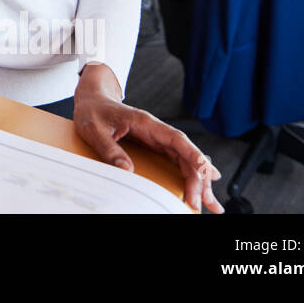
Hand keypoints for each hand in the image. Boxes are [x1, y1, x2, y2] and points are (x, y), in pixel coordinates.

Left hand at [72, 63, 223, 213]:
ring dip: (199, 180)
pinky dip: (189, 176)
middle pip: (186, 154)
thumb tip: (127, 171)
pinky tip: (199, 189)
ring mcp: (157, 139)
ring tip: (210, 203)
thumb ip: (109, 149)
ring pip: (185, 160)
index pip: (175, 139)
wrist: (93, 99)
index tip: (206, 171)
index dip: (193, 154)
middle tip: (202, 202)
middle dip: (198, 178)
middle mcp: (156, 131)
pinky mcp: (155, 146)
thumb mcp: (94, 129)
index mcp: (145, 123)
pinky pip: (177, 162)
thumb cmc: (93, 111)